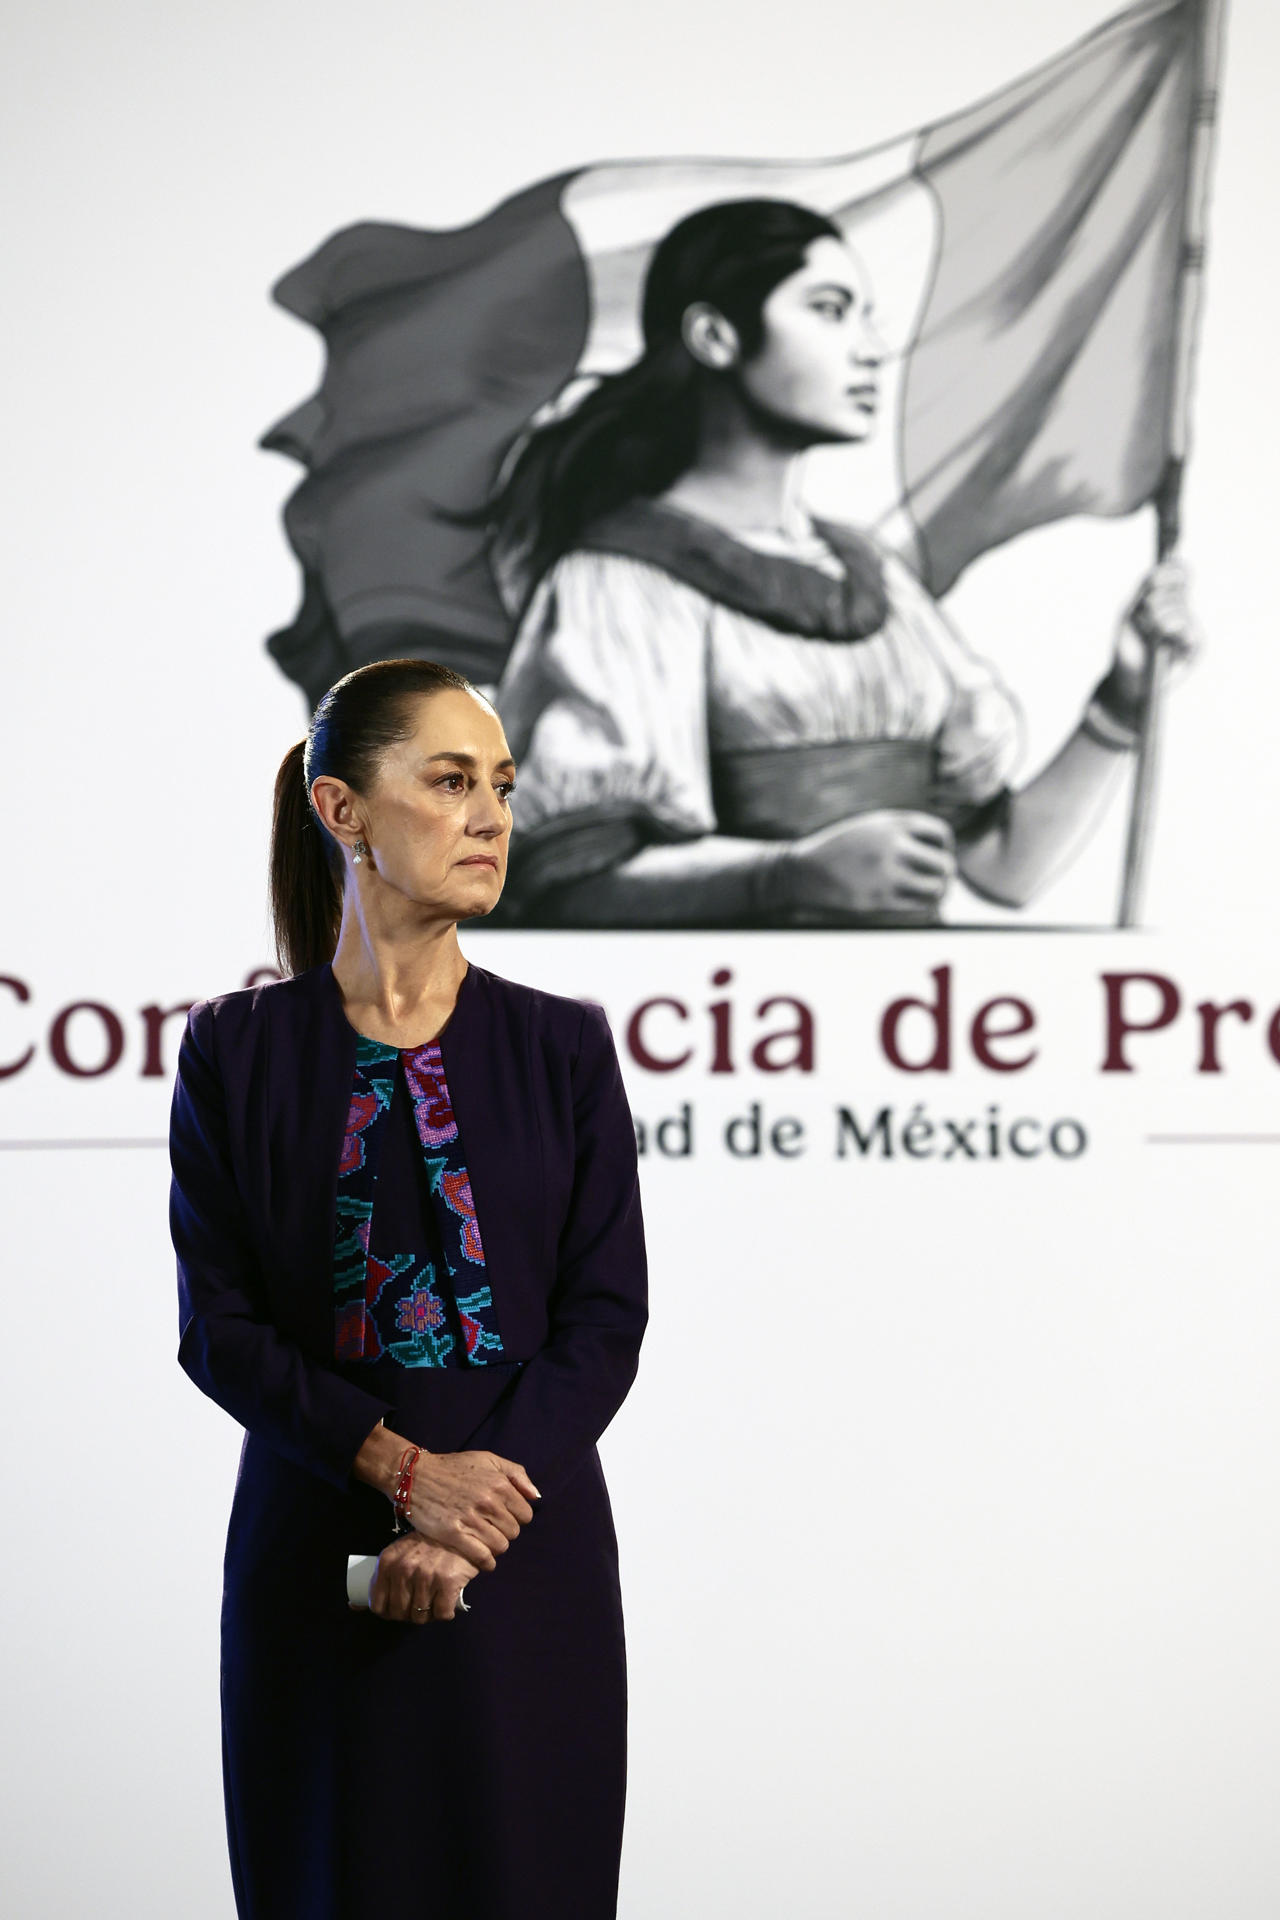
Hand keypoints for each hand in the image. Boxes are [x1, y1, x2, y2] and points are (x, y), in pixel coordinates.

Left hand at [366, 1532, 476, 1624]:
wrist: (461, 1530)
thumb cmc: (427, 1544)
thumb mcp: (399, 1554)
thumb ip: (381, 1577)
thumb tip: (353, 1606)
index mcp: (387, 1562)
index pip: (378, 1605)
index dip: (387, 1612)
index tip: (396, 1609)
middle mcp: (403, 1570)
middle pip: (399, 1613)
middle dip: (408, 1615)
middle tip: (418, 1605)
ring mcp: (425, 1577)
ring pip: (420, 1617)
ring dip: (427, 1615)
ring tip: (432, 1602)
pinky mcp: (447, 1583)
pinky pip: (442, 1614)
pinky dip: (445, 1613)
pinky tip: (446, 1603)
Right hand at [409, 1448, 538, 1569]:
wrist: (416, 1475)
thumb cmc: (454, 1467)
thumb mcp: (488, 1459)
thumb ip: (517, 1474)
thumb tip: (536, 1497)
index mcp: (499, 1483)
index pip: (525, 1514)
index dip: (516, 1517)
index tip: (504, 1517)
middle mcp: (488, 1501)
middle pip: (513, 1532)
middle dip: (505, 1531)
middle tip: (492, 1528)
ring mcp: (471, 1518)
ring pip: (500, 1546)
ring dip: (495, 1547)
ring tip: (486, 1541)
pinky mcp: (454, 1533)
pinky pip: (482, 1556)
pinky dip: (487, 1562)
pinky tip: (485, 1561)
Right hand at [785, 810, 955, 918]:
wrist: (804, 871)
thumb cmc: (841, 849)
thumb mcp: (871, 826)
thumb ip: (902, 830)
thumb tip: (942, 849)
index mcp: (892, 824)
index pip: (941, 834)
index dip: (945, 848)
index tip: (937, 856)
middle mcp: (892, 846)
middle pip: (944, 864)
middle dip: (946, 874)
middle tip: (941, 880)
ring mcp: (885, 874)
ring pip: (935, 888)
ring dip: (939, 893)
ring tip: (934, 895)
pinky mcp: (878, 900)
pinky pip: (918, 908)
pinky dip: (926, 909)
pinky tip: (921, 907)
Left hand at [1110, 555, 1198, 707]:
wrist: (1127, 678)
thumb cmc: (1127, 645)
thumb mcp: (1129, 612)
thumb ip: (1144, 590)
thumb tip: (1158, 570)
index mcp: (1169, 598)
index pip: (1181, 572)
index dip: (1171, 570)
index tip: (1152, 580)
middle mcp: (1183, 610)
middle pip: (1179, 587)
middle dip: (1155, 599)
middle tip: (1142, 616)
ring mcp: (1191, 627)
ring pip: (1180, 608)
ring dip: (1158, 618)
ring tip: (1149, 633)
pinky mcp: (1196, 646)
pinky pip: (1189, 629)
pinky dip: (1171, 631)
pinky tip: (1163, 640)